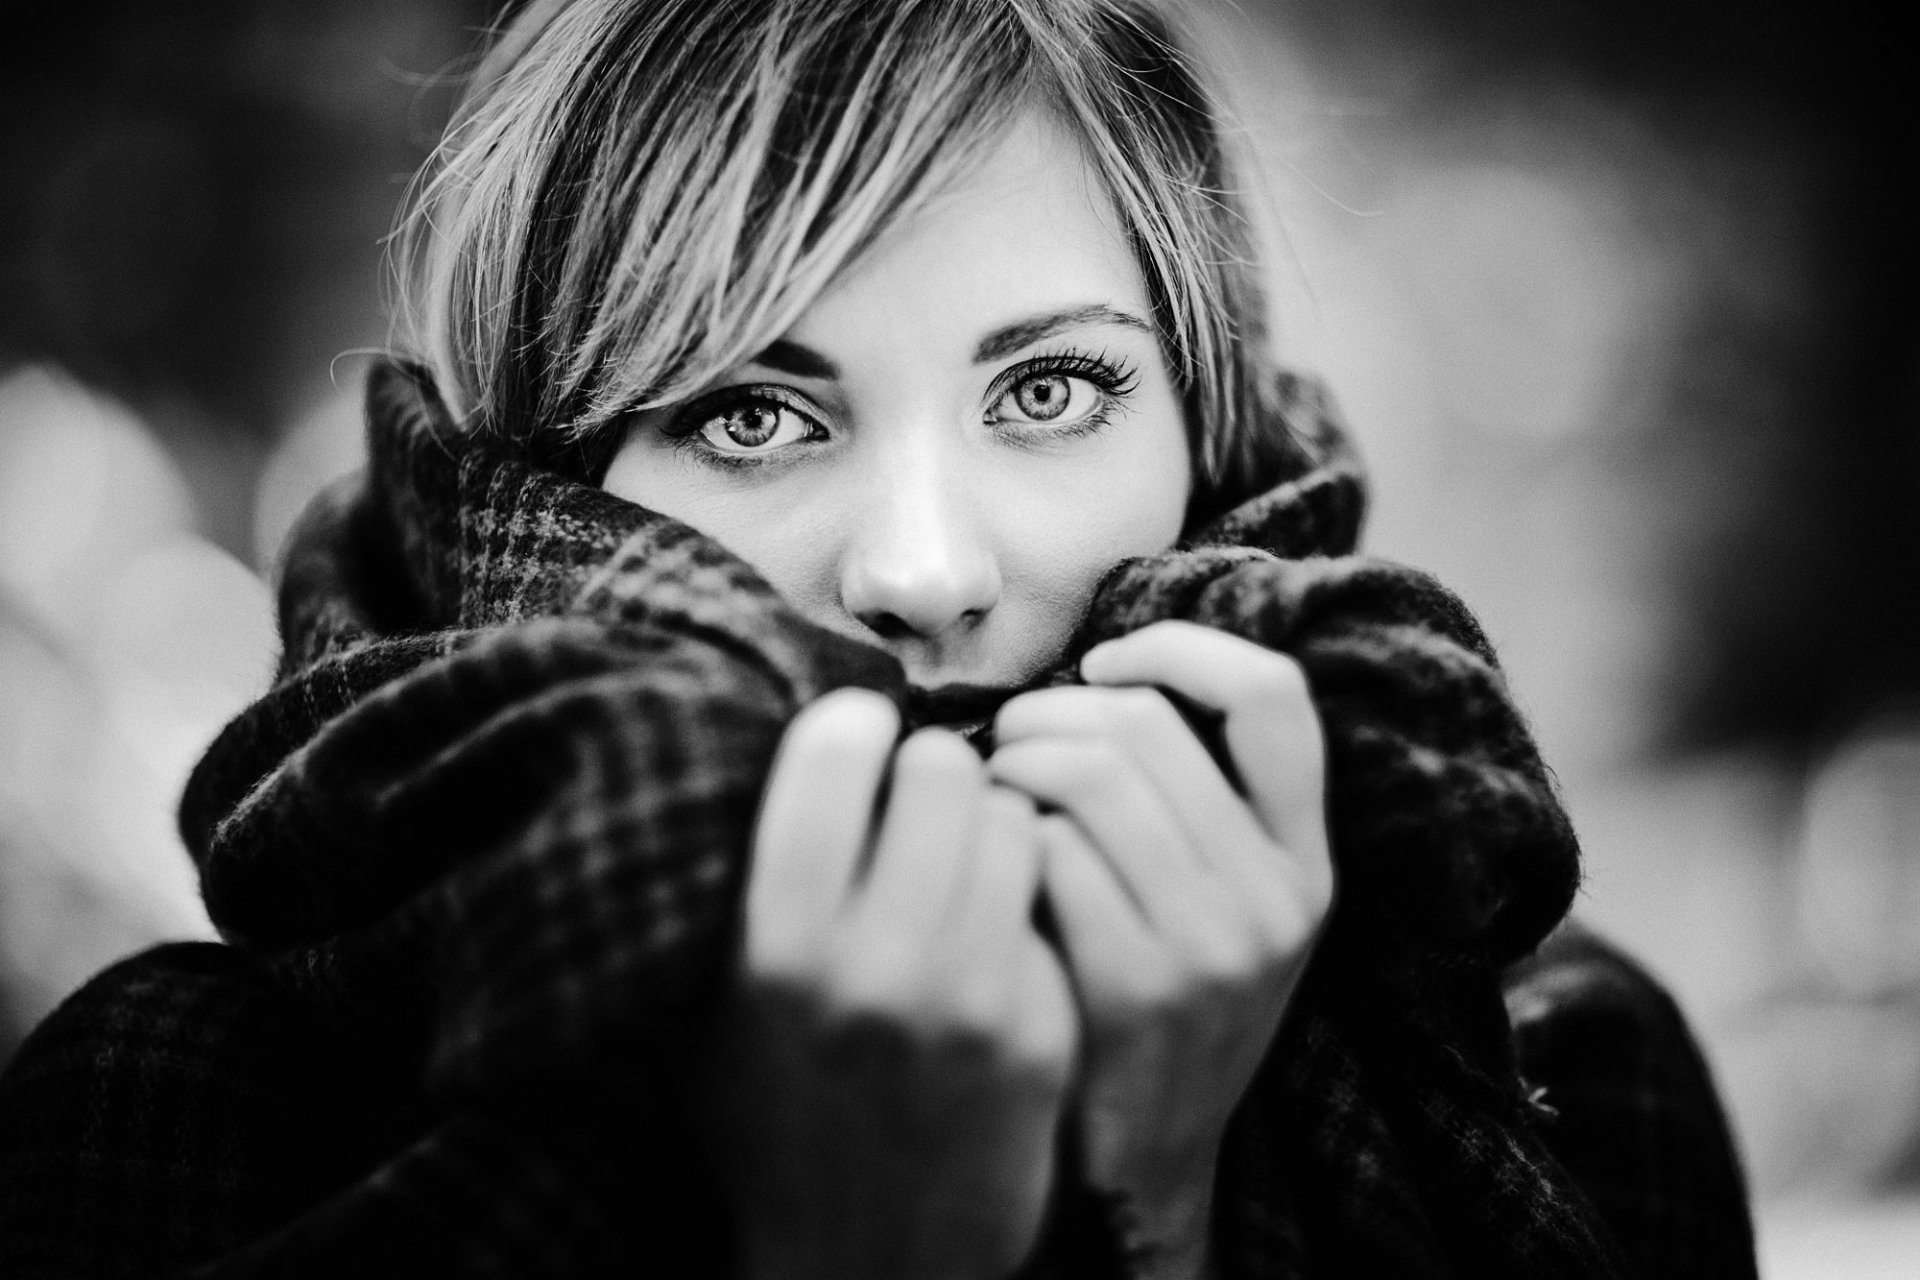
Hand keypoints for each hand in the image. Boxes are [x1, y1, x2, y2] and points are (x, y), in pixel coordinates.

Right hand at [702, 688, 1076, 1279]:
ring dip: (988, 824)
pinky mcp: (1040, 1031)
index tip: (859, 733)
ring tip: (962, 858)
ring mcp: (969, 1000)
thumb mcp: (710, 1009)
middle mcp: (874, 966)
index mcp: (774, 944)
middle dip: (929, 772)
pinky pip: (1046, 899)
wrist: (866, 1267)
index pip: (833, 752)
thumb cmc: (774, 1117)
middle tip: (919, 799)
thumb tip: (763, 739)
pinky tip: (995, 930)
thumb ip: (732, 889)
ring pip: (1011, 821)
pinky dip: (1024, 899)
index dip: (851, 725)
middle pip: (940, 767)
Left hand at [986, 621, 1333, 1279]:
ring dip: (1014, 765)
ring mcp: (1215, 945)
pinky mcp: (1141, 988)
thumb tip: (1094, 674)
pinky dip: (1004, 839)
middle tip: (1006, 738)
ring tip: (990, 792)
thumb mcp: (1220, 908)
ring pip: (1092, 776)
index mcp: (1304, 860)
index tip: (1102, 664)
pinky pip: (1052, 853)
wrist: (1142, 1158)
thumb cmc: (1153, 999)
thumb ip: (1191, 803)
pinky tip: (992, 864)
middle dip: (1050, 710)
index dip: (1179, 648)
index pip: (1273, 696)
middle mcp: (1276, 895)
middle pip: (1149, 725)